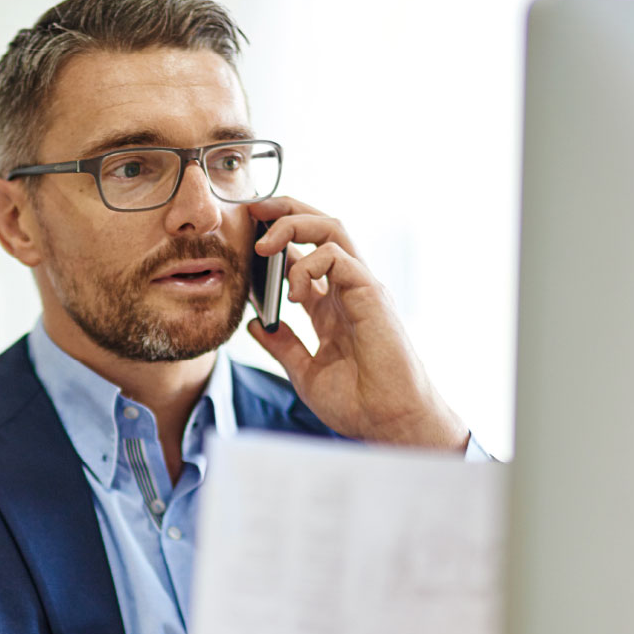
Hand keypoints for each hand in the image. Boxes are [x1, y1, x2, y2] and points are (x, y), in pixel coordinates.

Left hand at [247, 198, 468, 451]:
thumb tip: (256, 323)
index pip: (305, 255)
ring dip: (293, 225)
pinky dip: (309, 263)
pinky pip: (338, 255)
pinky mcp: (371, 293)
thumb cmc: (358, 403)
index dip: (277, 239)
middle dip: (285, 211)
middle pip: (320, 228)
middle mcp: (348, 290)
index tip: (245, 236)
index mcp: (332, 305)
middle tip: (252, 210)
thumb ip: (283, 345)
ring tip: (263, 245)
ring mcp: (361, 288)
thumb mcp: (305, 371)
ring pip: (331, 229)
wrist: (388, 424)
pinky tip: (293, 292)